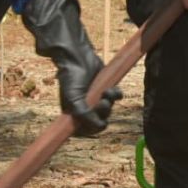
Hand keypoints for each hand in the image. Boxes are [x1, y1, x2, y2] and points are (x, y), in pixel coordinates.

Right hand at [22, 0, 120, 135]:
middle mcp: (85, 108)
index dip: (93, 128)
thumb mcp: (74, 99)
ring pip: (109, 109)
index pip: (86, 130)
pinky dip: (116, 94)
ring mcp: (96, 98)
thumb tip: (100, 127)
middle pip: (100, 120)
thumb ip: (85, 115)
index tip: (97, 122)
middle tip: (101, 103)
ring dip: (110, 102)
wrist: (78, 57)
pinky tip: (111, 88)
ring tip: (106, 92)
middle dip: (103, 113)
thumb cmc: (71, 78)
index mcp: (74, 113)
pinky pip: (116, 98)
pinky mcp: (106, 88)